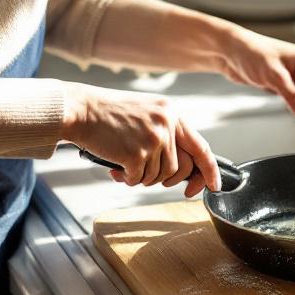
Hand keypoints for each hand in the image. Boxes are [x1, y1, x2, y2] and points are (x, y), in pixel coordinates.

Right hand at [61, 83, 220, 196]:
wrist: (80, 109)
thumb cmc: (107, 113)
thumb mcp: (145, 112)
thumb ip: (165, 132)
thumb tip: (178, 164)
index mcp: (171, 112)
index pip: (201, 146)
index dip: (210, 170)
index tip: (214, 185)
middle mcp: (166, 124)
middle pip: (181, 168)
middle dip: (170, 181)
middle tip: (152, 178)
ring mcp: (152, 139)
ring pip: (159, 176)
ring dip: (142, 177)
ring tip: (125, 165)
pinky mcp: (136, 154)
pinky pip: (139, 179)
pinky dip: (127, 178)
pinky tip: (116, 167)